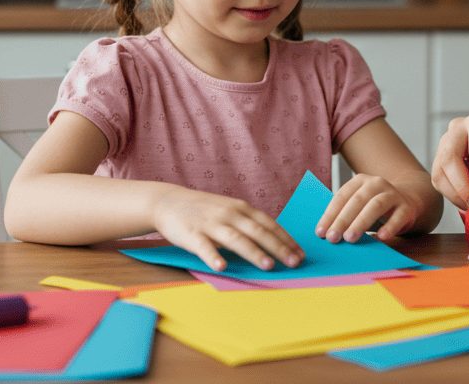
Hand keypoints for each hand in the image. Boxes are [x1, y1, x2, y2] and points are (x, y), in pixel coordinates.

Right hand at [151, 186, 302, 271]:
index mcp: (241, 208)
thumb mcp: (230, 210)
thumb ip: (248, 223)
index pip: (269, 224)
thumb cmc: (204, 210)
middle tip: (294, 262)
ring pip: (236, 239)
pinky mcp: (191, 234)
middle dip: (278, 247)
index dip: (286, 239)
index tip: (300, 253)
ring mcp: (211, 223)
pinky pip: (204, 247)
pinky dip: (214, 256)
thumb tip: (274, 241)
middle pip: (258, 231)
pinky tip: (222, 267)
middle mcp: (229, 214)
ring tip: (268, 266)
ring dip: (254, 253)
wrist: (168, 201)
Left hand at [316, 173, 423, 242]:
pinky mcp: (407, 208)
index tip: (320, 233)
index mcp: (360, 181)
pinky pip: (398, 217)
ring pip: (376, 206)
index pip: (341, 197)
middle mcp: (376, 184)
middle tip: (332, 238)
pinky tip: (381, 237)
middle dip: (342, 220)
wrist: (408, 202)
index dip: (330, 215)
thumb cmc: (375, 208)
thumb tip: (325, 234)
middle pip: (357, 201)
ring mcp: (393, 194)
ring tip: (350, 238)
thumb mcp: (359, 205)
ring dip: (361, 222)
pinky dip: (389, 227)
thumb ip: (344, 214)